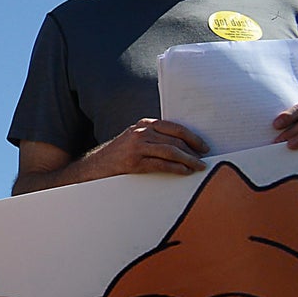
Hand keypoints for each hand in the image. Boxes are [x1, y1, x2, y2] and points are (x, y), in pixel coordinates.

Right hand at [89, 118, 207, 177]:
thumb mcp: (135, 139)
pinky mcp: (134, 162)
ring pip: (171, 152)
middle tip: (203, 159)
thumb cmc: (118, 155)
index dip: (193, 137)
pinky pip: (162, 164)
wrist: (94, 167)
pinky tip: (184, 172)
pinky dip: (177, 168)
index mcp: (144, 124)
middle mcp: (141, 133)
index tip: (203, 147)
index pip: (175, 128)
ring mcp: (137, 147)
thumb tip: (182, 145)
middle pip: (175, 140)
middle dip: (193, 151)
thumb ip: (153, 137)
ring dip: (189, 160)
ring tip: (198, 167)